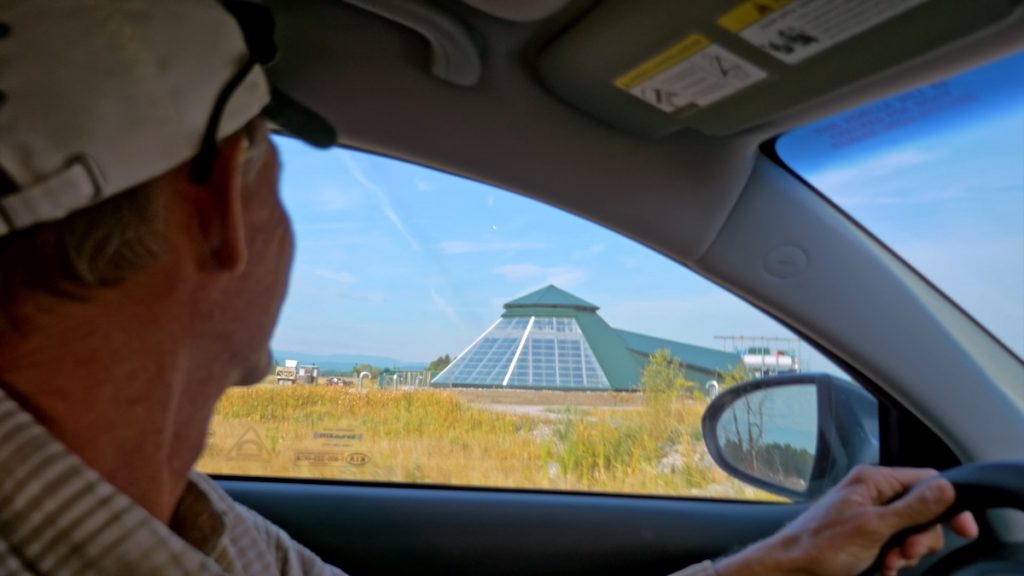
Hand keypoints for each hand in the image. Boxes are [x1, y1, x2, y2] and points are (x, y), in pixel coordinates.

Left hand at [715, 465, 978, 575]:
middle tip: (905, 553)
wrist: (789, 570)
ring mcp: (868, 516)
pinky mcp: (864, 537)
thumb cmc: (820, 546)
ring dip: (906, 553)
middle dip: (920, 538)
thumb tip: (947, 487)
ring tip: (887, 563)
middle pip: (923, 511)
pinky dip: (893, 561)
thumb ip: (912, 508)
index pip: (926, 480)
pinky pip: (894, 547)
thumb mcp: (874, 527)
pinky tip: (881, 568)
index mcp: (872, 481)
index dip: (949, 504)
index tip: (964, 531)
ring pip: (910, 533)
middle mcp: (871, 494)